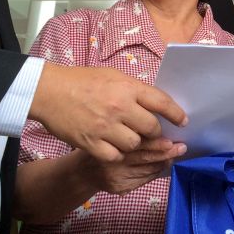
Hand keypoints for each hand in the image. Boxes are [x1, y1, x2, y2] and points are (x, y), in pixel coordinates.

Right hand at [30, 63, 187, 162]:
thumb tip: (154, 103)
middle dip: (155, 132)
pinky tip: (114, 148)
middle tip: (152, 132)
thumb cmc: (82, 80)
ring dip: (136, 144)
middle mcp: (120, 108)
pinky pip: (115, 156)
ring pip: (135, 145)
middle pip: (152, 128)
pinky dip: (117, 154)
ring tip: (130, 138)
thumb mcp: (113, 76)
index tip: (183, 121)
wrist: (50, 91)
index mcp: (128, 88)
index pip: (162, 102)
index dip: (176, 113)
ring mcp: (105, 127)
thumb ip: (134, 90)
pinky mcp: (90, 143)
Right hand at [84, 137, 186, 194]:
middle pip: (146, 157)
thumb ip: (129, 128)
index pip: (139, 142)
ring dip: (163, 162)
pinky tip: (163, 165)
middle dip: (166, 152)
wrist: (81, 171)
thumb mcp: (110, 131)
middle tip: (181, 147)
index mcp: (110, 143)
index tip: (172, 139)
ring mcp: (117, 177)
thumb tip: (158, 125)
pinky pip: (143, 180)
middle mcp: (114, 161)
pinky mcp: (119, 188)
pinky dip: (155, 172)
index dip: (157, 141)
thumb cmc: (100, 144)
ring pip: (147, 170)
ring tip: (175, 154)